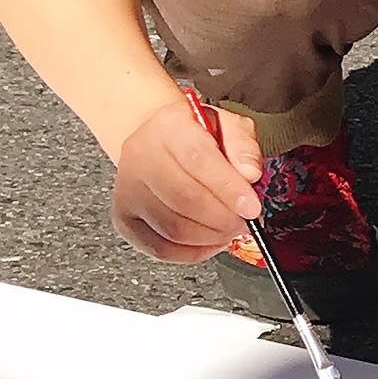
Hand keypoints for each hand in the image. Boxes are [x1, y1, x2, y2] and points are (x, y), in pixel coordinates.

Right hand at [111, 94, 262, 262]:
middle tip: (245, 221)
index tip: (252, 208)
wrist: (160, 144)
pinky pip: (160, 248)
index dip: (229, 189)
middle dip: (224, 218)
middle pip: (184, 199)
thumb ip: (244, 146)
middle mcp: (138, 155)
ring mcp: (127, 190)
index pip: (198, 159)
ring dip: (212, 236)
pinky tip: (211, 241)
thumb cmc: (199, 137)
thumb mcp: (230, 125)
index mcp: (168, 126)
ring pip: (173, 228)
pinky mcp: (124, 218)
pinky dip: (193, 252)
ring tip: (230, 228)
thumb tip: (250, 174)